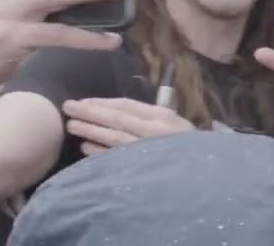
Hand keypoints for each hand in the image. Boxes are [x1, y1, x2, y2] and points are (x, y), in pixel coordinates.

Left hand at [61, 97, 194, 155]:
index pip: (126, 105)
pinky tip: (85, 148)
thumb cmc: (188, 144)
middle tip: (67, 107)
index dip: (102, 102)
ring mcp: (148, 149)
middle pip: (116, 118)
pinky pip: (117, 158)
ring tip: (72, 126)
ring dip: (91, 131)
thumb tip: (118, 109)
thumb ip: (152, 116)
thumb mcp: (175, 124)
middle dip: (90, 112)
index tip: (82, 101)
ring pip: (114, 137)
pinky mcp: (143, 168)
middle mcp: (154, 130)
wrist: (206, 172)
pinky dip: (100, 153)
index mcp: (161, 115)